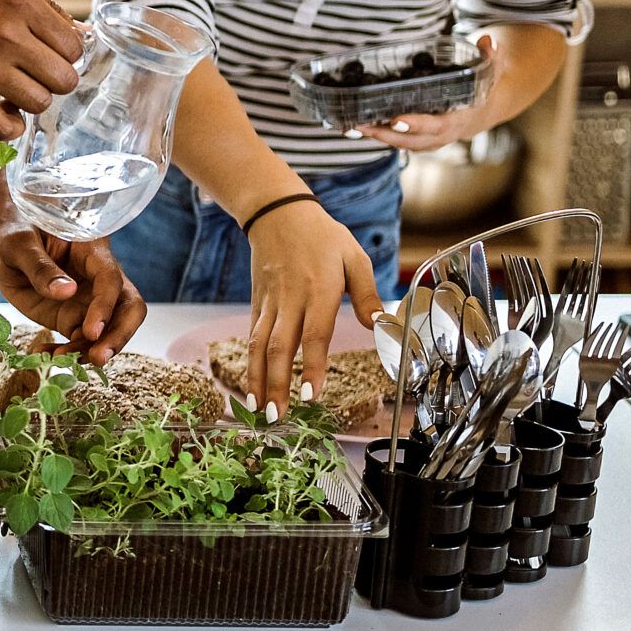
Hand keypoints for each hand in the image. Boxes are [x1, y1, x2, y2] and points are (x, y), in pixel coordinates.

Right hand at [0, 0, 81, 139]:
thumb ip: (41, 1)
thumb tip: (81, 34)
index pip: (74, 46)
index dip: (65, 53)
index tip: (46, 51)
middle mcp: (6, 32)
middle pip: (64, 78)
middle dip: (52, 77)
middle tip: (32, 70)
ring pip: (39, 103)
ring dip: (29, 99)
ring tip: (13, 86)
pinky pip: (2, 128)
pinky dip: (9, 125)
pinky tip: (1, 109)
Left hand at [0, 222, 146, 363]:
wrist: (0, 245)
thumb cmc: (12, 233)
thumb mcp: (18, 245)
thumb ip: (40, 267)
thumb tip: (67, 292)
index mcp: (91, 250)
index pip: (111, 279)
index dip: (105, 306)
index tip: (91, 330)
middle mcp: (97, 278)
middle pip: (127, 308)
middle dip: (118, 336)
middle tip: (98, 358)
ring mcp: (87, 301)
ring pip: (105, 331)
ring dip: (89, 350)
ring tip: (60, 359)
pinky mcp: (72, 318)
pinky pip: (79, 341)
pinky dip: (66, 353)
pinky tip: (45, 354)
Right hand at [244, 204, 384, 415]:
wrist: (277, 214)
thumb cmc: (322, 236)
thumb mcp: (353, 256)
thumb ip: (366, 293)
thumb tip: (381, 324)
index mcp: (318, 290)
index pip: (313, 334)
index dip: (310, 365)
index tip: (311, 394)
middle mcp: (290, 299)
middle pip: (278, 347)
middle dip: (278, 384)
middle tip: (279, 417)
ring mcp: (269, 303)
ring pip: (258, 346)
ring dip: (258, 380)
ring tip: (261, 410)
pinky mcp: (257, 304)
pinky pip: (250, 338)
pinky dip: (249, 366)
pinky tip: (252, 388)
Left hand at [358, 36, 496, 152]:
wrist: (486, 109)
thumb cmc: (485, 87)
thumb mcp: (490, 70)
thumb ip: (490, 56)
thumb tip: (487, 40)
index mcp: (461, 118)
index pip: (438, 126)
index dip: (418, 125)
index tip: (396, 120)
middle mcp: (445, 134)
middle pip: (414, 140)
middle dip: (388, 135)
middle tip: (364, 125)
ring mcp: (432, 140)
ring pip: (404, 144)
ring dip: (379, 137)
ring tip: (355, 127)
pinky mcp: (422, 139)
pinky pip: (400, 142)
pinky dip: (381, 137)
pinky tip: (359, 128)